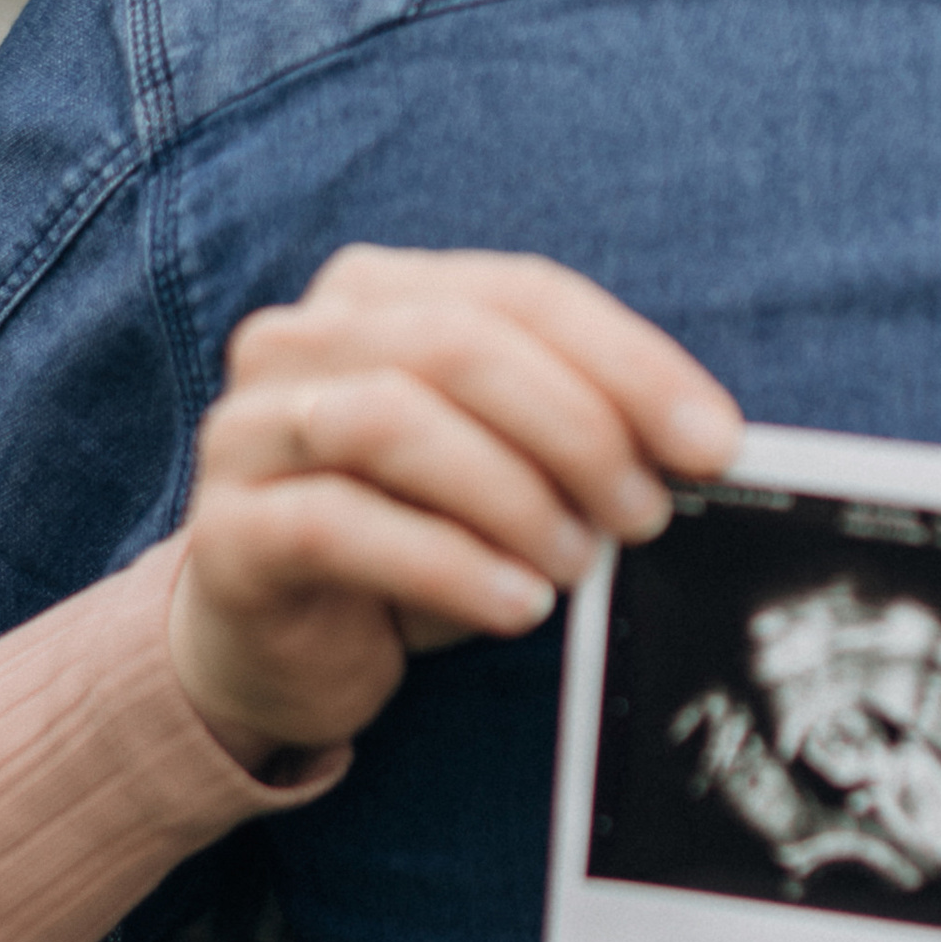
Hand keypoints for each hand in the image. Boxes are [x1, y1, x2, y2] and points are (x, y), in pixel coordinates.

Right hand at [167, 246, 741, 765]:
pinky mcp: (227, 532)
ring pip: (392, 421)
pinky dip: (447, 564)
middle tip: (644, 512)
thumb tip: (698, 446)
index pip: (519, 293)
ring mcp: (248, 431)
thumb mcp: (498, 468)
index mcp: (373, 293)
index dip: (628, 361)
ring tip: (576, 562)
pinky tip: (514, 607)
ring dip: (511, 495)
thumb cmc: (408, 539)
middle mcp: (297, 340)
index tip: (713, 441)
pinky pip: (338, 527)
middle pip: (456, 345)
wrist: (277, 648)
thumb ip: (570, 430)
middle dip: (575, 427)